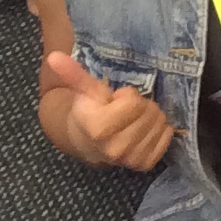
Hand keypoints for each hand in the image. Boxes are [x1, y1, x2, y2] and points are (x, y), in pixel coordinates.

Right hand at [43, 52, 175, 169]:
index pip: (134, 101)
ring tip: (134, 119)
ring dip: (151, 116)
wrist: (89, 141)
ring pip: (160, 123)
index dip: (127, 96)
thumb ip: (73, 73)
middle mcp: (115, 148)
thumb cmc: (91, 111)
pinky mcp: (145, 164)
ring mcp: (131, 159)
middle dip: (141, 105)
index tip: (115, 100)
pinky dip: (160, 130)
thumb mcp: (85, 91)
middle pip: (150, 112)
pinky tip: (145, 129)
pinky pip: (167, 138)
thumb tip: (54, 56)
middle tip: (126, 110)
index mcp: (98, 128)